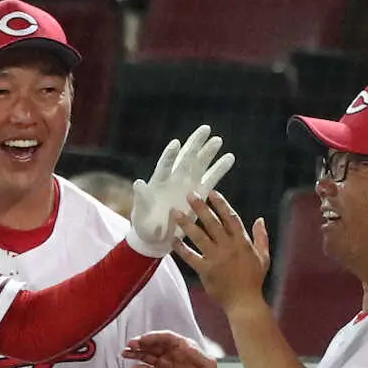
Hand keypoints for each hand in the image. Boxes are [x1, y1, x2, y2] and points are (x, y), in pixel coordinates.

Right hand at [122, 330, 224, 367]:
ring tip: (126, 353)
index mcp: (182, 348)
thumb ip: (195, 353)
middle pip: (153, 345)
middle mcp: (171, 355)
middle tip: (131, 344)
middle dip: (141, 343)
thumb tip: (183, 344)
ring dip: (136, 354)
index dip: (154, 337)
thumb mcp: (207, 364)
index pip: (166, 338)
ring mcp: (163, 367)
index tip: (144, 339)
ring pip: (147, 356)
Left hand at [129, 125, 234, 255]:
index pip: (165, 166)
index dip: (170, 155)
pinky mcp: (198, 194)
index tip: (176, 144)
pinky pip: (211, 179)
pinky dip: (220, 168)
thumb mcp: (140, 213)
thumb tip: (138, 183)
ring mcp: (187, 185)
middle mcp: (174, 179)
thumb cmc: (145, 225)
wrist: (156, 237)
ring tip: (218, 140)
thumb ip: (142, 198)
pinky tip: (229, 157)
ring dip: (208, 152)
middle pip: (185, 158)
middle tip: (205, 129)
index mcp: (158, 182)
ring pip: (199, 165)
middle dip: (195, 144)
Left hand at [174, 191, 268, 312]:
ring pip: (199, 237)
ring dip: (187, 224)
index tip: (212, 193)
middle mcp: (228, 247)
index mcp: (242, 242)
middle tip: (190, 195)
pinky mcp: (205, 270)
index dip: (221, 204)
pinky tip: (173, 239)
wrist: (244, 301)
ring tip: (176, 213)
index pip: (231, 218)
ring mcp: (215, 258)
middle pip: (212, 223)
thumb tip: (260, 219)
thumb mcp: (263, 256)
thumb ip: (261, 237)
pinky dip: (181, 248)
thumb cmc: (254, 279)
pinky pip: (191, 257)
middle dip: (200, 208)